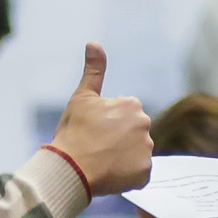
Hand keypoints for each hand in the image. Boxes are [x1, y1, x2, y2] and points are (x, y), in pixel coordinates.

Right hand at [49, 43, 152, 193]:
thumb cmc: (73, 131)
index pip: (124, 115)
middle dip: (119, 140)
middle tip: (97, 147)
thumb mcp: (82, 97)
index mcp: (132, 104)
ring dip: (124, 157)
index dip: (107, 125)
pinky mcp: (145, 172)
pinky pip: (140, 173)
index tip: (93, 131)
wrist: (71, 167)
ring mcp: (146, 149)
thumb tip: (94, 42)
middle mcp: (145, 124)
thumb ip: (93, 70)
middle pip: (133, 133)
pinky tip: (111, 173)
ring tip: (102, 161)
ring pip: (137, 153)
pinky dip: (128, 175)